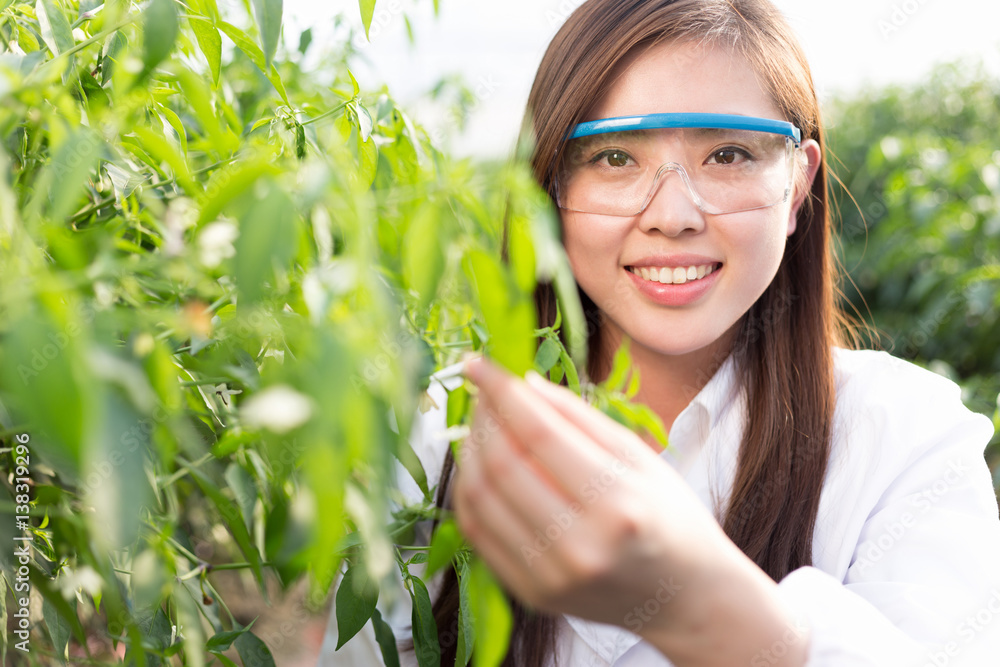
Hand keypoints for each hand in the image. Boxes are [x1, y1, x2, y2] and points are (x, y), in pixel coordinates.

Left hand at [453, 356, 809, 666]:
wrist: (684, 595)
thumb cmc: (670, 516)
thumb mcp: (638, 456)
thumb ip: (578, 417)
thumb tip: (522, 382)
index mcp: (616, 504)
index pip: (539, 434)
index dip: (501, 392)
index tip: (478, 363)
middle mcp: (580, 545)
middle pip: (503, 465)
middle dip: (483, 417)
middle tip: (481, 390)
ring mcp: (550, 576)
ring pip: (481, 498)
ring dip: (469, 450)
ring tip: (481, 423)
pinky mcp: (530, 593)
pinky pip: (477, 532)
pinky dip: (470, 490)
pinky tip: (479, 464)